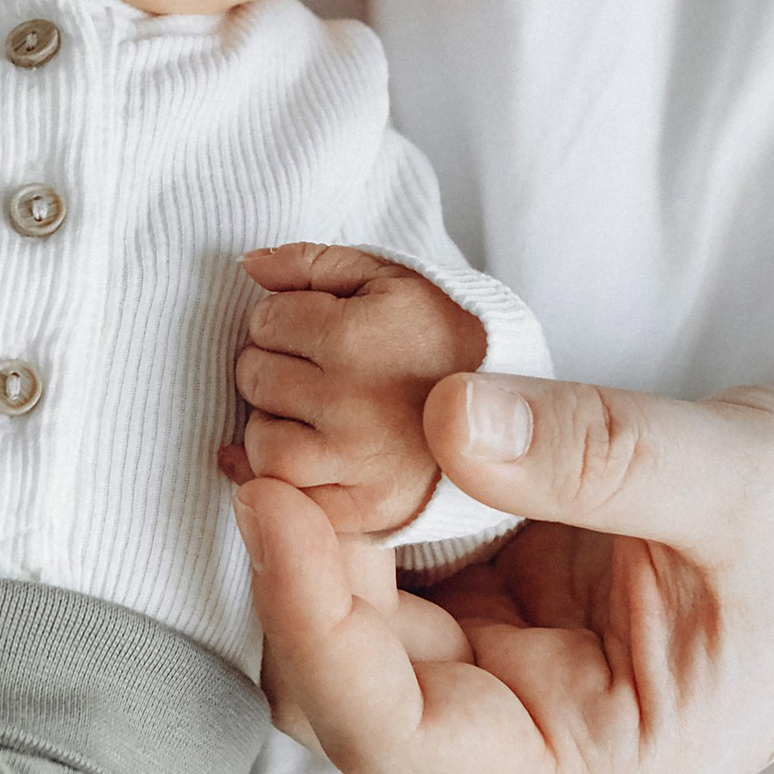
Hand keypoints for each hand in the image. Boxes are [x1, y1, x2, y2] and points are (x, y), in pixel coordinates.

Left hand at [223, 244, 486, 536]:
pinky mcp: (366, 510)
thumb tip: (250, 265)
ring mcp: (359, 462)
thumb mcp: (394, 278)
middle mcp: (352, 402)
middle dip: (274, 367)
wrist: (523, 415)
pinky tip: (317, 455)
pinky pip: (292, 498)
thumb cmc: (449, 337)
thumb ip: (315, 263)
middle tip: (314, 371)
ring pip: (264, 443)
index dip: (283, 319)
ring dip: (276, 425)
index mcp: (357, 336)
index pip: (266, 321)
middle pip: (256, 378)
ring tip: (314, 415)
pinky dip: (291, 478)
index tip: (315, 330)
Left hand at [232, 332, 773, 773]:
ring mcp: (501, 686)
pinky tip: (325, 419)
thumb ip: (597, 455)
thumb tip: (441, 416)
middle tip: (260, 427)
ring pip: (342, 630)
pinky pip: (382, 573)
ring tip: (278, 409)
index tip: (270, 489)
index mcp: (577, 773)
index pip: (386, 728)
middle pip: (337, 687)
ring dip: (306, 530)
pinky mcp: (496, 616)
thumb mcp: (740, 481)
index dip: (308, 613)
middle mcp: (518, 750)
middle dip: (290, 569)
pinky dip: (347, 502)